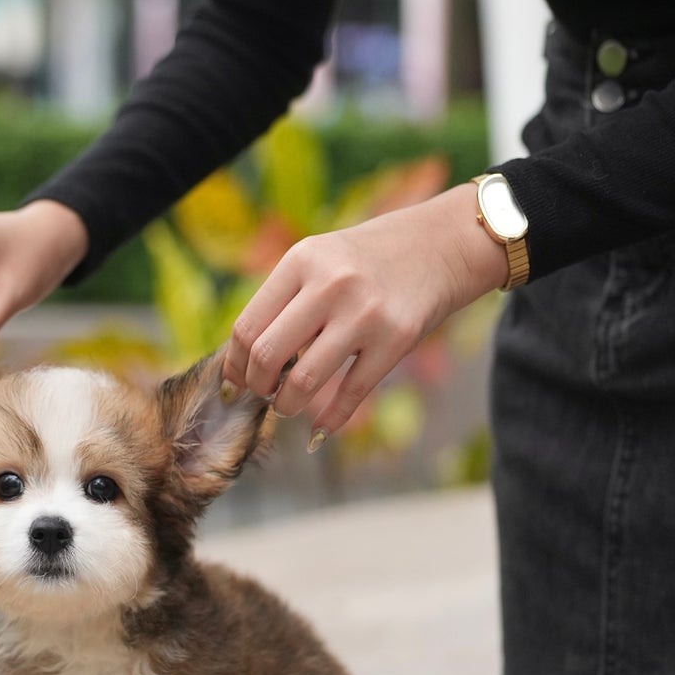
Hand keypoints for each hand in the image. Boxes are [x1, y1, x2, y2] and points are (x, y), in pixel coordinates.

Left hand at [220, 183, 507, 446]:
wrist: (439, 245)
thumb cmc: (365, 261)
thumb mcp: (318, 259)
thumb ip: (281, 300)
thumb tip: (240, 362)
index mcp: (301, 260)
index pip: (247, 327)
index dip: (234, 364)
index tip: (234, 382)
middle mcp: (330, 284)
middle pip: (268, 355)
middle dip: (258, 386)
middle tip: (264, 393)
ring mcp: (365, 312)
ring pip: (304, 381)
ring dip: (287, 405)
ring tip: (287, 405)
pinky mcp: (396, 339)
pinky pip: (351, 393)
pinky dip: (330, 420)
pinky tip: (319, 430)